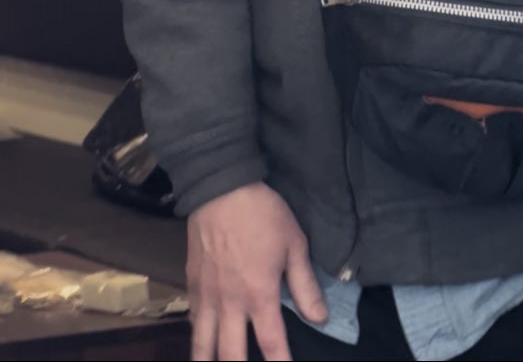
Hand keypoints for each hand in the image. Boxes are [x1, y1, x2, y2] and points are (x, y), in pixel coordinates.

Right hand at [188, 182, 327, 361]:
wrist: (220, 188)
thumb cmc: (263, 214)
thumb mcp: (294, 243)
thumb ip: (305, 285)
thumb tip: (320, 318)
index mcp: (259, 295)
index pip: (271, 344)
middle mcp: (230, 303)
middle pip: (231, 355)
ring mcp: (207, 295)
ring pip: (202, 345)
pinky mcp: (192, 283)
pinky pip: (193, 320)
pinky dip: (197, 337)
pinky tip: (202, 341)